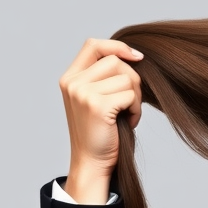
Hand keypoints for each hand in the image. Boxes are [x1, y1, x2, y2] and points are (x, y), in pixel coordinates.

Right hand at [59, 38, 143, 201]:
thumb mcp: (96, 100)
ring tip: (127, 115)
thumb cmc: (100, 134)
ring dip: (135, 98)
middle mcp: (73, 82)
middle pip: (116, 60)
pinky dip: (136, 110)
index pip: (93, 45)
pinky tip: (128, 122)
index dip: (118, 46)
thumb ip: (104, 78)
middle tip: (131, 103)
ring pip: (126, 78)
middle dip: (133, 80)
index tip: (137, 58)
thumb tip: (134, 56)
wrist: (92, 163)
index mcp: (70, 78)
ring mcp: (82, 93)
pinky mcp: (96, 105)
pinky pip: (130, 95)